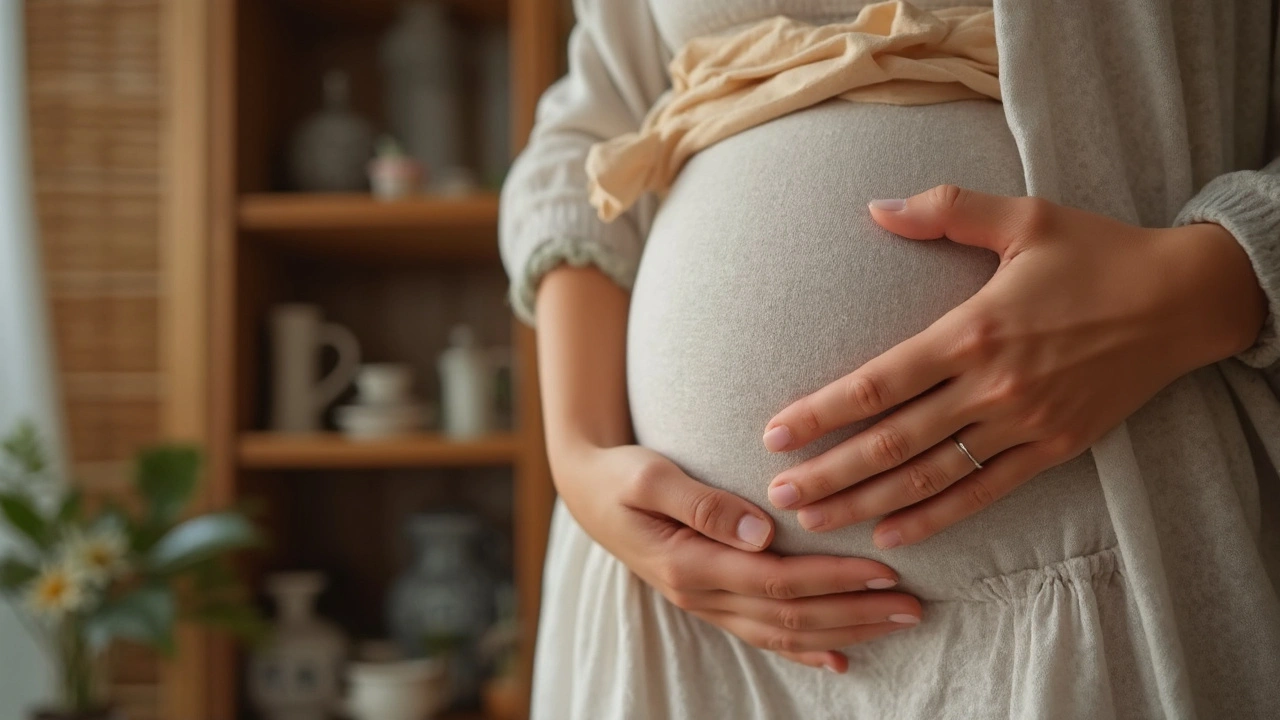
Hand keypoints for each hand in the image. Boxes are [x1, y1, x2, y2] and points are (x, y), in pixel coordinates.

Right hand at [551, 442, 922, 671]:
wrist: (587, 491)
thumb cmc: (621, 474)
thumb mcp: (650, 475)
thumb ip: (703, 503)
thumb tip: (762, 529)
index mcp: (690, 563)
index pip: (776, 581)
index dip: (833, 580)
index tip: (884, 570)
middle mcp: (702, 593)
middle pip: (790, 615)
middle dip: (855, 613)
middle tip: (914, 606)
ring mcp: (706, 603)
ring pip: (784, 632)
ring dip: (844, 631)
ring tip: (897, 623)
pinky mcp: (710, 599)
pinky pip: (763, 634)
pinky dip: (805, 649)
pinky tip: (842, 658)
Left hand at [761, 185, 1266, 546]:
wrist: (1185, 299)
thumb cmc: (1098, 252)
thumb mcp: (1024, 216)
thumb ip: (944, 212)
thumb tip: (873, 207)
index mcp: (975, 329)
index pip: (879, 382)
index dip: (822, 412)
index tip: (775, 433)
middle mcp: (993, 385)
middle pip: (892, 442)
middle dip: (828, 472)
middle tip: (777, 495)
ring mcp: (1024, 423)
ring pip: (929, 475)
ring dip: (866, 501)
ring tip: (816, 518)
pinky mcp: (1053, 448)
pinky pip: (982, 491)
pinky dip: (935, 516)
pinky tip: (891, 531)